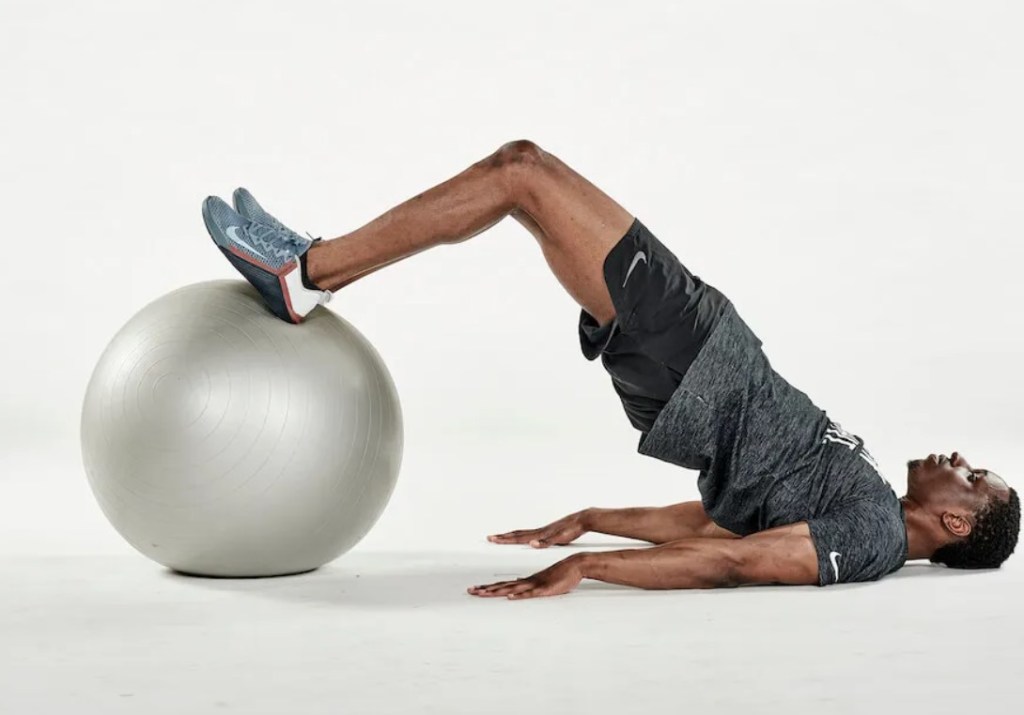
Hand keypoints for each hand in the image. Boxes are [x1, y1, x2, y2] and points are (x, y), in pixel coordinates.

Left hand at [467, 554, 586, 599]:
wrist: (574, 565)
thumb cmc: (560, 575)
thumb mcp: (541, 582)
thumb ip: (528, 584)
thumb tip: (516, 584)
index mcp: (525, 581)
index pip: (503, 585)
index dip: (488, 588)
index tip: (475, 589)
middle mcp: (527, 581)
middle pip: (502, 586)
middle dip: (485, 589)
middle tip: (470, 591)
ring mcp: (535, 584)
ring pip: (512, 589)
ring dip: (497, 591)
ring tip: (483, 594)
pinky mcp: (544, 589)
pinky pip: (530, 593)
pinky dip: (519, 595)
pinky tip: (509, 597)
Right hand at [486, 510, 588, 547]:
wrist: (581, 520)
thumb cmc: (571, 529)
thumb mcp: (558, 538)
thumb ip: (545, 542)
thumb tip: (532, 544)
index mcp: (539, 534)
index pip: (518, 537)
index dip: (504, 539)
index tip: (492, 538)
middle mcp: (539, 532)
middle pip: (517, 534)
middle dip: (503, 537)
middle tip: (491, 538)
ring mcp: (543, 531)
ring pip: (523, 533)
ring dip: (512, 536)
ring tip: (503, 538)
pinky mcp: (548, 532)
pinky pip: (531, 534)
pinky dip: (524, 537)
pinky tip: (525, 540)